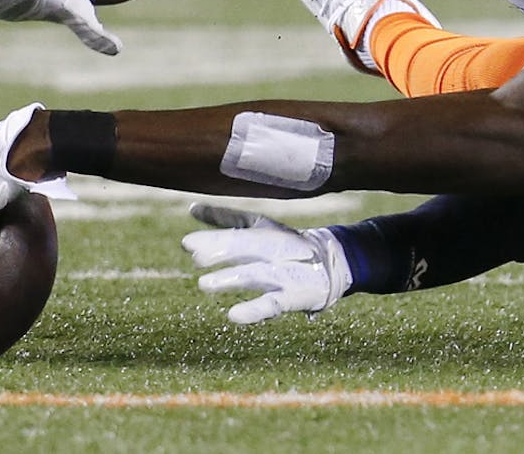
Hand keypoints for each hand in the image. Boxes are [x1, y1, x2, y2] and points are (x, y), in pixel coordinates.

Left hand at [182, 203, 351, 324]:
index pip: (239, 231)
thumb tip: (192, 208)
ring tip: (204, 284)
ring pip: (257, 274)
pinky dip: (254, 310)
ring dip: (232, 278)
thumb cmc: (287, 245)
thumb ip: (226, 220)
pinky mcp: (293, 297)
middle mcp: (276, 249)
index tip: (188, 244)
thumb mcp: (260, 228)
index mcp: (266, 231)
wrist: (335, 263)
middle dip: (223, 250)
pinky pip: (272, 304)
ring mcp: (285, 273)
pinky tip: (234, 315)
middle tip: (197, 257)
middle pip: (249, 247)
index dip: (215, 238)